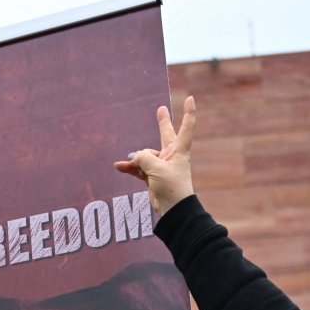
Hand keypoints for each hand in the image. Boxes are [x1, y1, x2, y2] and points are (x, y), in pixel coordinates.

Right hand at [114, 95, 195, 215]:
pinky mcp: (153, 177)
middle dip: (163, 122)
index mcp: (179, 151)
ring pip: (145, 156)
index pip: (186, 128)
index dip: (188, 113)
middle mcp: (171, 156)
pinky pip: (138, 168)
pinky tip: (119, 166)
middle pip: (166, 135)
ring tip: (125, 164)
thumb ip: (143, 158)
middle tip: (161, 109)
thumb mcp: (156, 168)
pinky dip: (130, 167)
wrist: (173, 210)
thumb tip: (134, 158)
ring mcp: (161, 166)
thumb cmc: (172, 187)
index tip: (191, 98)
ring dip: (134, 160)